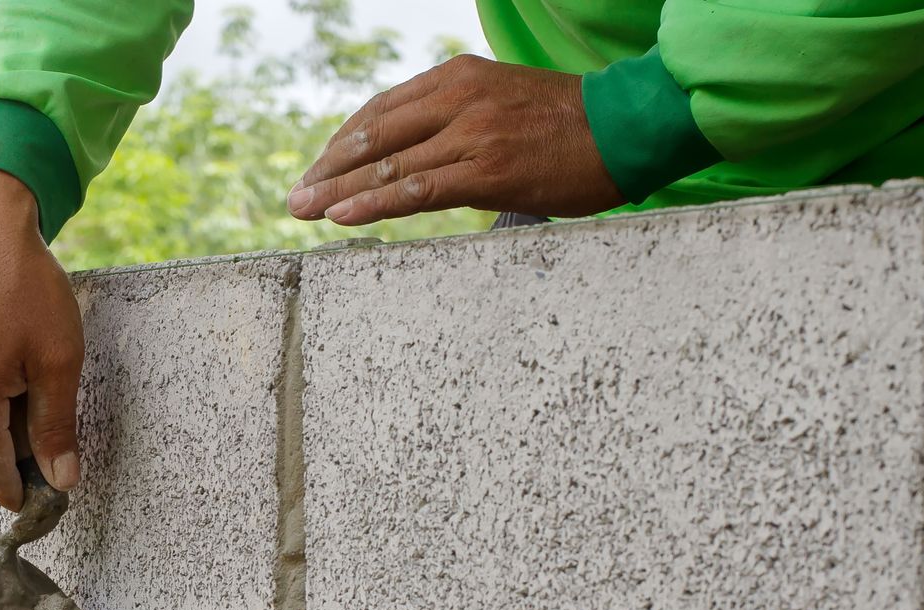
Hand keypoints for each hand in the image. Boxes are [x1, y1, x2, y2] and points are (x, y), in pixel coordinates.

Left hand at [287, 55, 622, 224]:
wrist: (627, 127)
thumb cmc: (567, 124)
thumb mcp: (502, 102)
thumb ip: (456, 119)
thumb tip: (416, 154)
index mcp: (457, 77)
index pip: (381, 111)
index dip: (343, 142)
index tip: (320, 168)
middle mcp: (457, 98)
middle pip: (373, 135)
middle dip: (327, 167)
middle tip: (296, 195)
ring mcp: (470, 133)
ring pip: (387, 164)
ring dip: (336, 190)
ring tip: (302, 210)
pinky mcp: (486, 170)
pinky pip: (416, 189)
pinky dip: (373, 203)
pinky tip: (342, 216)